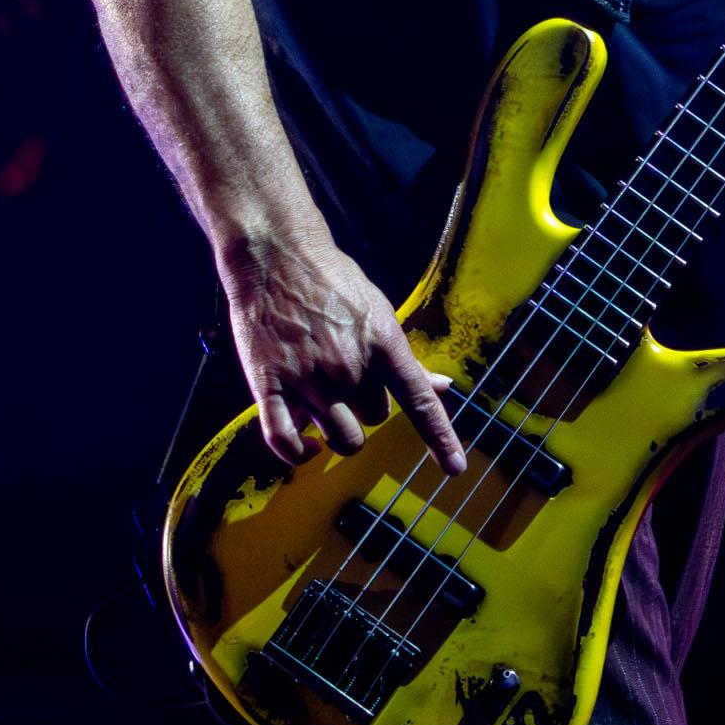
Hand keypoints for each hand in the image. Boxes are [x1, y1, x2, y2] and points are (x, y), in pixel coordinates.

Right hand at [223, 232, 470, 474]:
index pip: (419, 400)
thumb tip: (442, 386)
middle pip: (376, 418)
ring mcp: (307, 379)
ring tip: (328, 403)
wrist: (275, 256)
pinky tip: (307, 448)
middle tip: (348, 377)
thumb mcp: (378, 310)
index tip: (455, 468)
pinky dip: (299, 454)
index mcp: (381, 344)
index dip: (440, 438)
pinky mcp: (268, 387)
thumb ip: (405, 357)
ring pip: (342, 439)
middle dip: (367, 405)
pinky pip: (286, 442)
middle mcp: (348, 366)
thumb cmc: (331, 281)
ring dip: (340, 431)